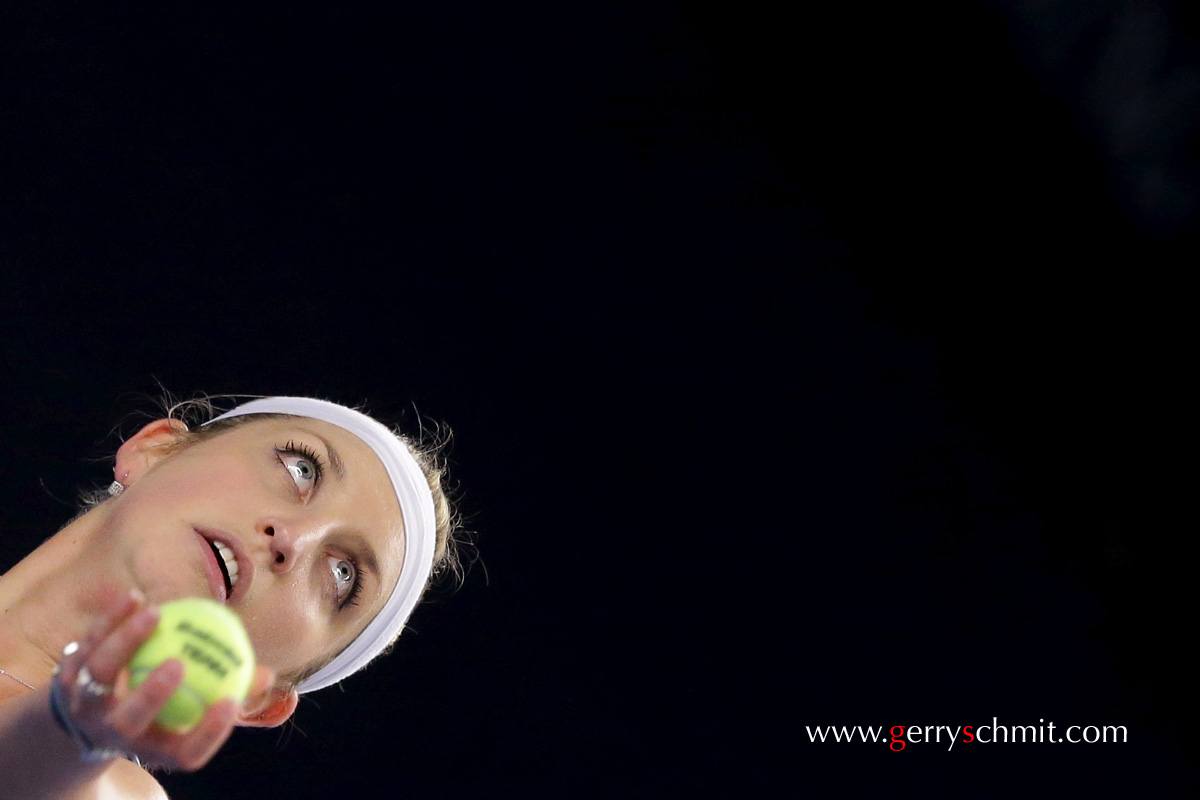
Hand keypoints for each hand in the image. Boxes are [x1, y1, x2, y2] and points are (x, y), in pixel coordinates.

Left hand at [52, 588, 273, 771]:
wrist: (86, 715)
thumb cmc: (159, 709)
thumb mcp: (192, 708)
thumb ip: (228, 691)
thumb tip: (267, 675)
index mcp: (153, 747)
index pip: (184, 753)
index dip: (208, 732)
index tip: (229, 702)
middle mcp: (115, 733)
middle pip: (129, 721)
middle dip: (151, 695)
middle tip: (179, 663)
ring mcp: (85, 705)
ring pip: (98, 675)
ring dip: (125, 642)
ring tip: (155, 613)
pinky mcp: (67, 676)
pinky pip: (87, 643)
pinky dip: (110, 620)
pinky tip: (134, 596)